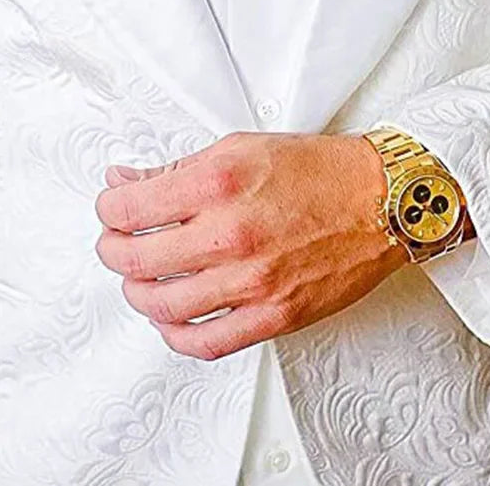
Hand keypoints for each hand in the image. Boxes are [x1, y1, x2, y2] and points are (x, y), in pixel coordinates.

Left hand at [94, 130, 405, 359]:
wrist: (381, 199)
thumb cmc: (317, 169)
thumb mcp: (240, 147)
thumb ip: (178, 170)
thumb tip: (125, 181)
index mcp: (218, 182)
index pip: (128, 207)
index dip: (108, 209)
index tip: (112, 209)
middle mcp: (230, 233)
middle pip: (134, 258)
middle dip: (113, 250)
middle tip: (117, 242)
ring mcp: (251, 280)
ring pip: (161, 304)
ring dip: (138, 293)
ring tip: (142, 279)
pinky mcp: (272, 316)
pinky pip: (204, 341)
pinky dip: (175, 335)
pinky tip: (172, 318)